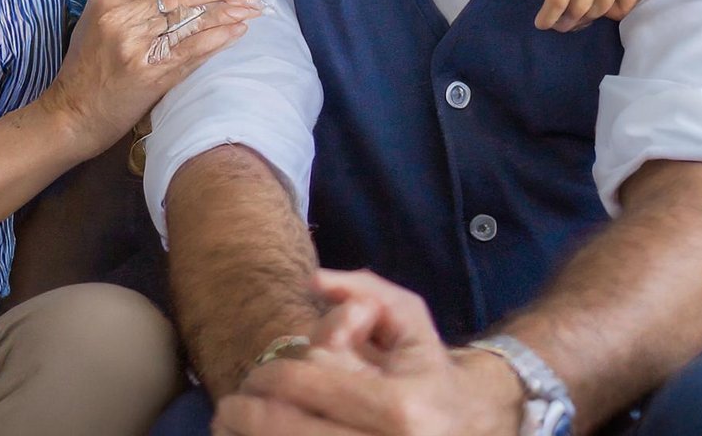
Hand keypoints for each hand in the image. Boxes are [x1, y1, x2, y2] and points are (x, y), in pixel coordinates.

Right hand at [40, 0, 263, 157]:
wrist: (73, 112)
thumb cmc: (89, 59)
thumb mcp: (100, 10)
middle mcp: (122, 18)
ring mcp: (137, 47)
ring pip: (192, 20)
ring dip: (228, 11)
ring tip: (251, 7)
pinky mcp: (150, 75)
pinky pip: (192, 51)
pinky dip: (218, 38)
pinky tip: (237, 31)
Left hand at [214, 269, 521, 434]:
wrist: (472, 427)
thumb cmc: (427, 369)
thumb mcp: (408, 318)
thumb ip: (364, 290)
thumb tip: (316, 280)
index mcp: (400, 408)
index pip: (310, 386)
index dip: (270, 378)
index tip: (254, 376)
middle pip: (293, 432)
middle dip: (249, 417)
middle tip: (229, 409)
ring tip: (232, 428)